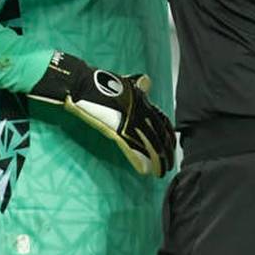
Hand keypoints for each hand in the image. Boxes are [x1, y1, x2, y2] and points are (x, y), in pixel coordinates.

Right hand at [28, 52, 175, 175]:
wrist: (83, 85)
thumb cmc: (100, 82)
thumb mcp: (124, 81)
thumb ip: (138, 85)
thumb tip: (147, 81)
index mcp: (143, 101)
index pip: (164, 123)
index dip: (169, 137)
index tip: (171, 148)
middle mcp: (141, 112)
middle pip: (161, 137)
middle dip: (167, 154)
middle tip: (169, 166)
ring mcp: (130, 122)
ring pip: (151, 146)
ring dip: (158, 162)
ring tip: (160, 172)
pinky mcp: (117, 131)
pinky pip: (133, 149)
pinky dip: (140, 161)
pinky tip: (145, 171)